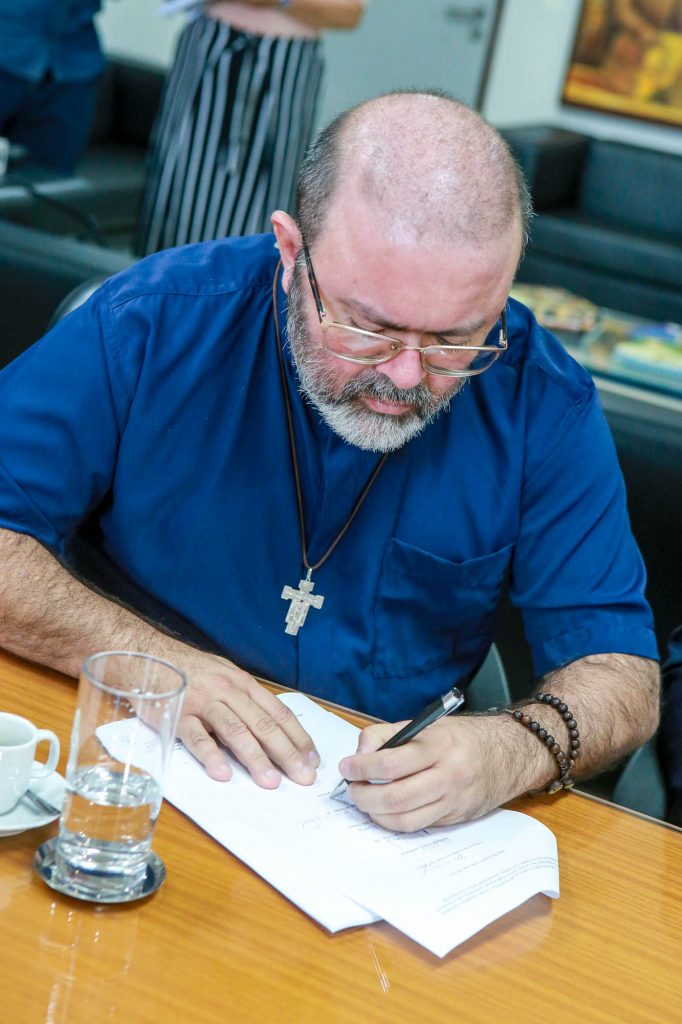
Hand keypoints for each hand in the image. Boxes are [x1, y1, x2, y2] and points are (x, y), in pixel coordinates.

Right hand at [171, 649, 319, 788]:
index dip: (298, 736)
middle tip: (303, 776)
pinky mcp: (178, 715)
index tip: (312, 759)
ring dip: (255, 757)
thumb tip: (273, 730)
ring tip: (271, 781)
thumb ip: (245, 701)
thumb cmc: (192, 671)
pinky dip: (211, 755)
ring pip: (235, 731)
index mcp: (243, 684)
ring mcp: (203, 703)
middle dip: (286, 753)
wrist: (150, 655)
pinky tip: (223, 773)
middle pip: (263, 724)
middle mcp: (228, 691)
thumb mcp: (225, 676)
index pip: (278, 712)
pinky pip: (197, 737)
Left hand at [338, 715, 511, 830]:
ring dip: (376, 815)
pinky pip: (419, 826)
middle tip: (352, 789)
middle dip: (364, 797)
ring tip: (365, 802)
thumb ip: (387, 735)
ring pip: (405, 820)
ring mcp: (452, 801)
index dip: (361, 768)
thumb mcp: (426, 724)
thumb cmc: (461, 737)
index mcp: (438, 746)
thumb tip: (360, 756)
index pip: (390, 763)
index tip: (346, 767)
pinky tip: (385, 811)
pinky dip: (395, 821)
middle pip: (395, 798)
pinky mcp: (455, 818)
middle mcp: (447, 775)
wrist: (509, 754)